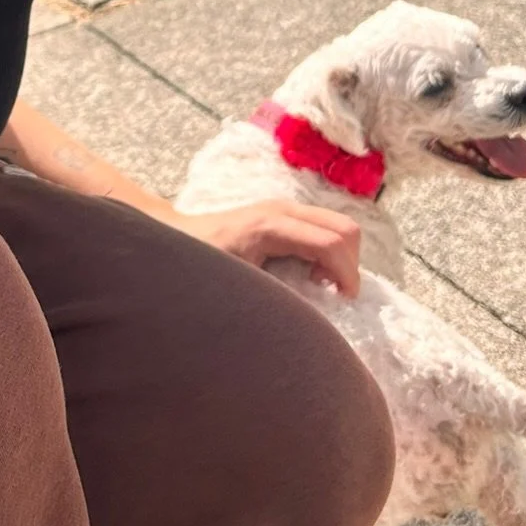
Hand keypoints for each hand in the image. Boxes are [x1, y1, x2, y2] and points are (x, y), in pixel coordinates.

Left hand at [175, 197, 362, 296]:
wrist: (176, 239)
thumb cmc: (202, 266)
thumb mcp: (237, 288)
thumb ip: (274, 297)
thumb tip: (310, 318)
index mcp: (270, 226)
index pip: (331, 243)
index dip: (347, 275)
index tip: (344, 303)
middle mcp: (282, 209)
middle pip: (346, 228)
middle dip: (349, 265)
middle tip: (332, 293)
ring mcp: (285, 207)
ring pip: (340, 225)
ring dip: (342, 258)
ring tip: (320, 284)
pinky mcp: (285, 213)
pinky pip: (326, 226)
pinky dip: (331, 251)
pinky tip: (310, 272)